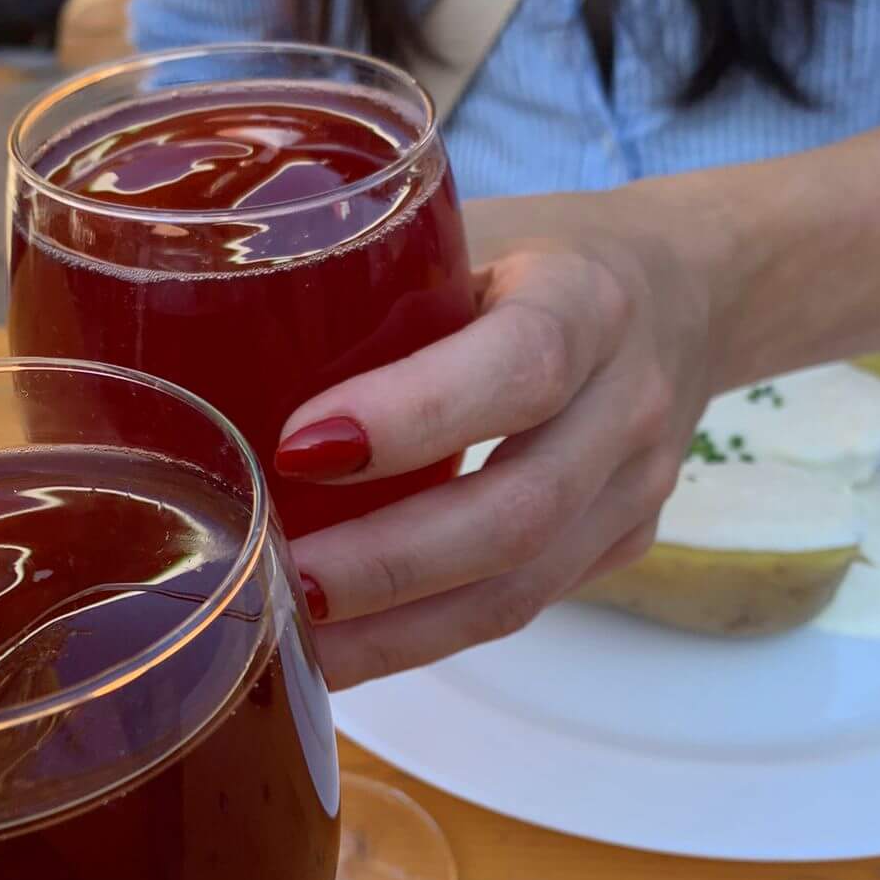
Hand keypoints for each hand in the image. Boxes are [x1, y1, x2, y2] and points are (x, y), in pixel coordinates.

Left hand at [278, 229, 715, 688]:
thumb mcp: (468, 232)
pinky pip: (522, 610)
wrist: (694, 292)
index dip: (412, 417)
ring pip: (521, 593)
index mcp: (589, 298)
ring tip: (291, 644)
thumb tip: (186, 329)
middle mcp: (629, 402)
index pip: (519, 366)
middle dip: (385, 566)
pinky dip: (425, 636)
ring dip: (396, 633)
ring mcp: (637, 490)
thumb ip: (370, 280)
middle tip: (277, 580)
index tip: (297, 448)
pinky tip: (345, 647)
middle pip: (517, 515)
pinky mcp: (623, 548)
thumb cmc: (539, 257)